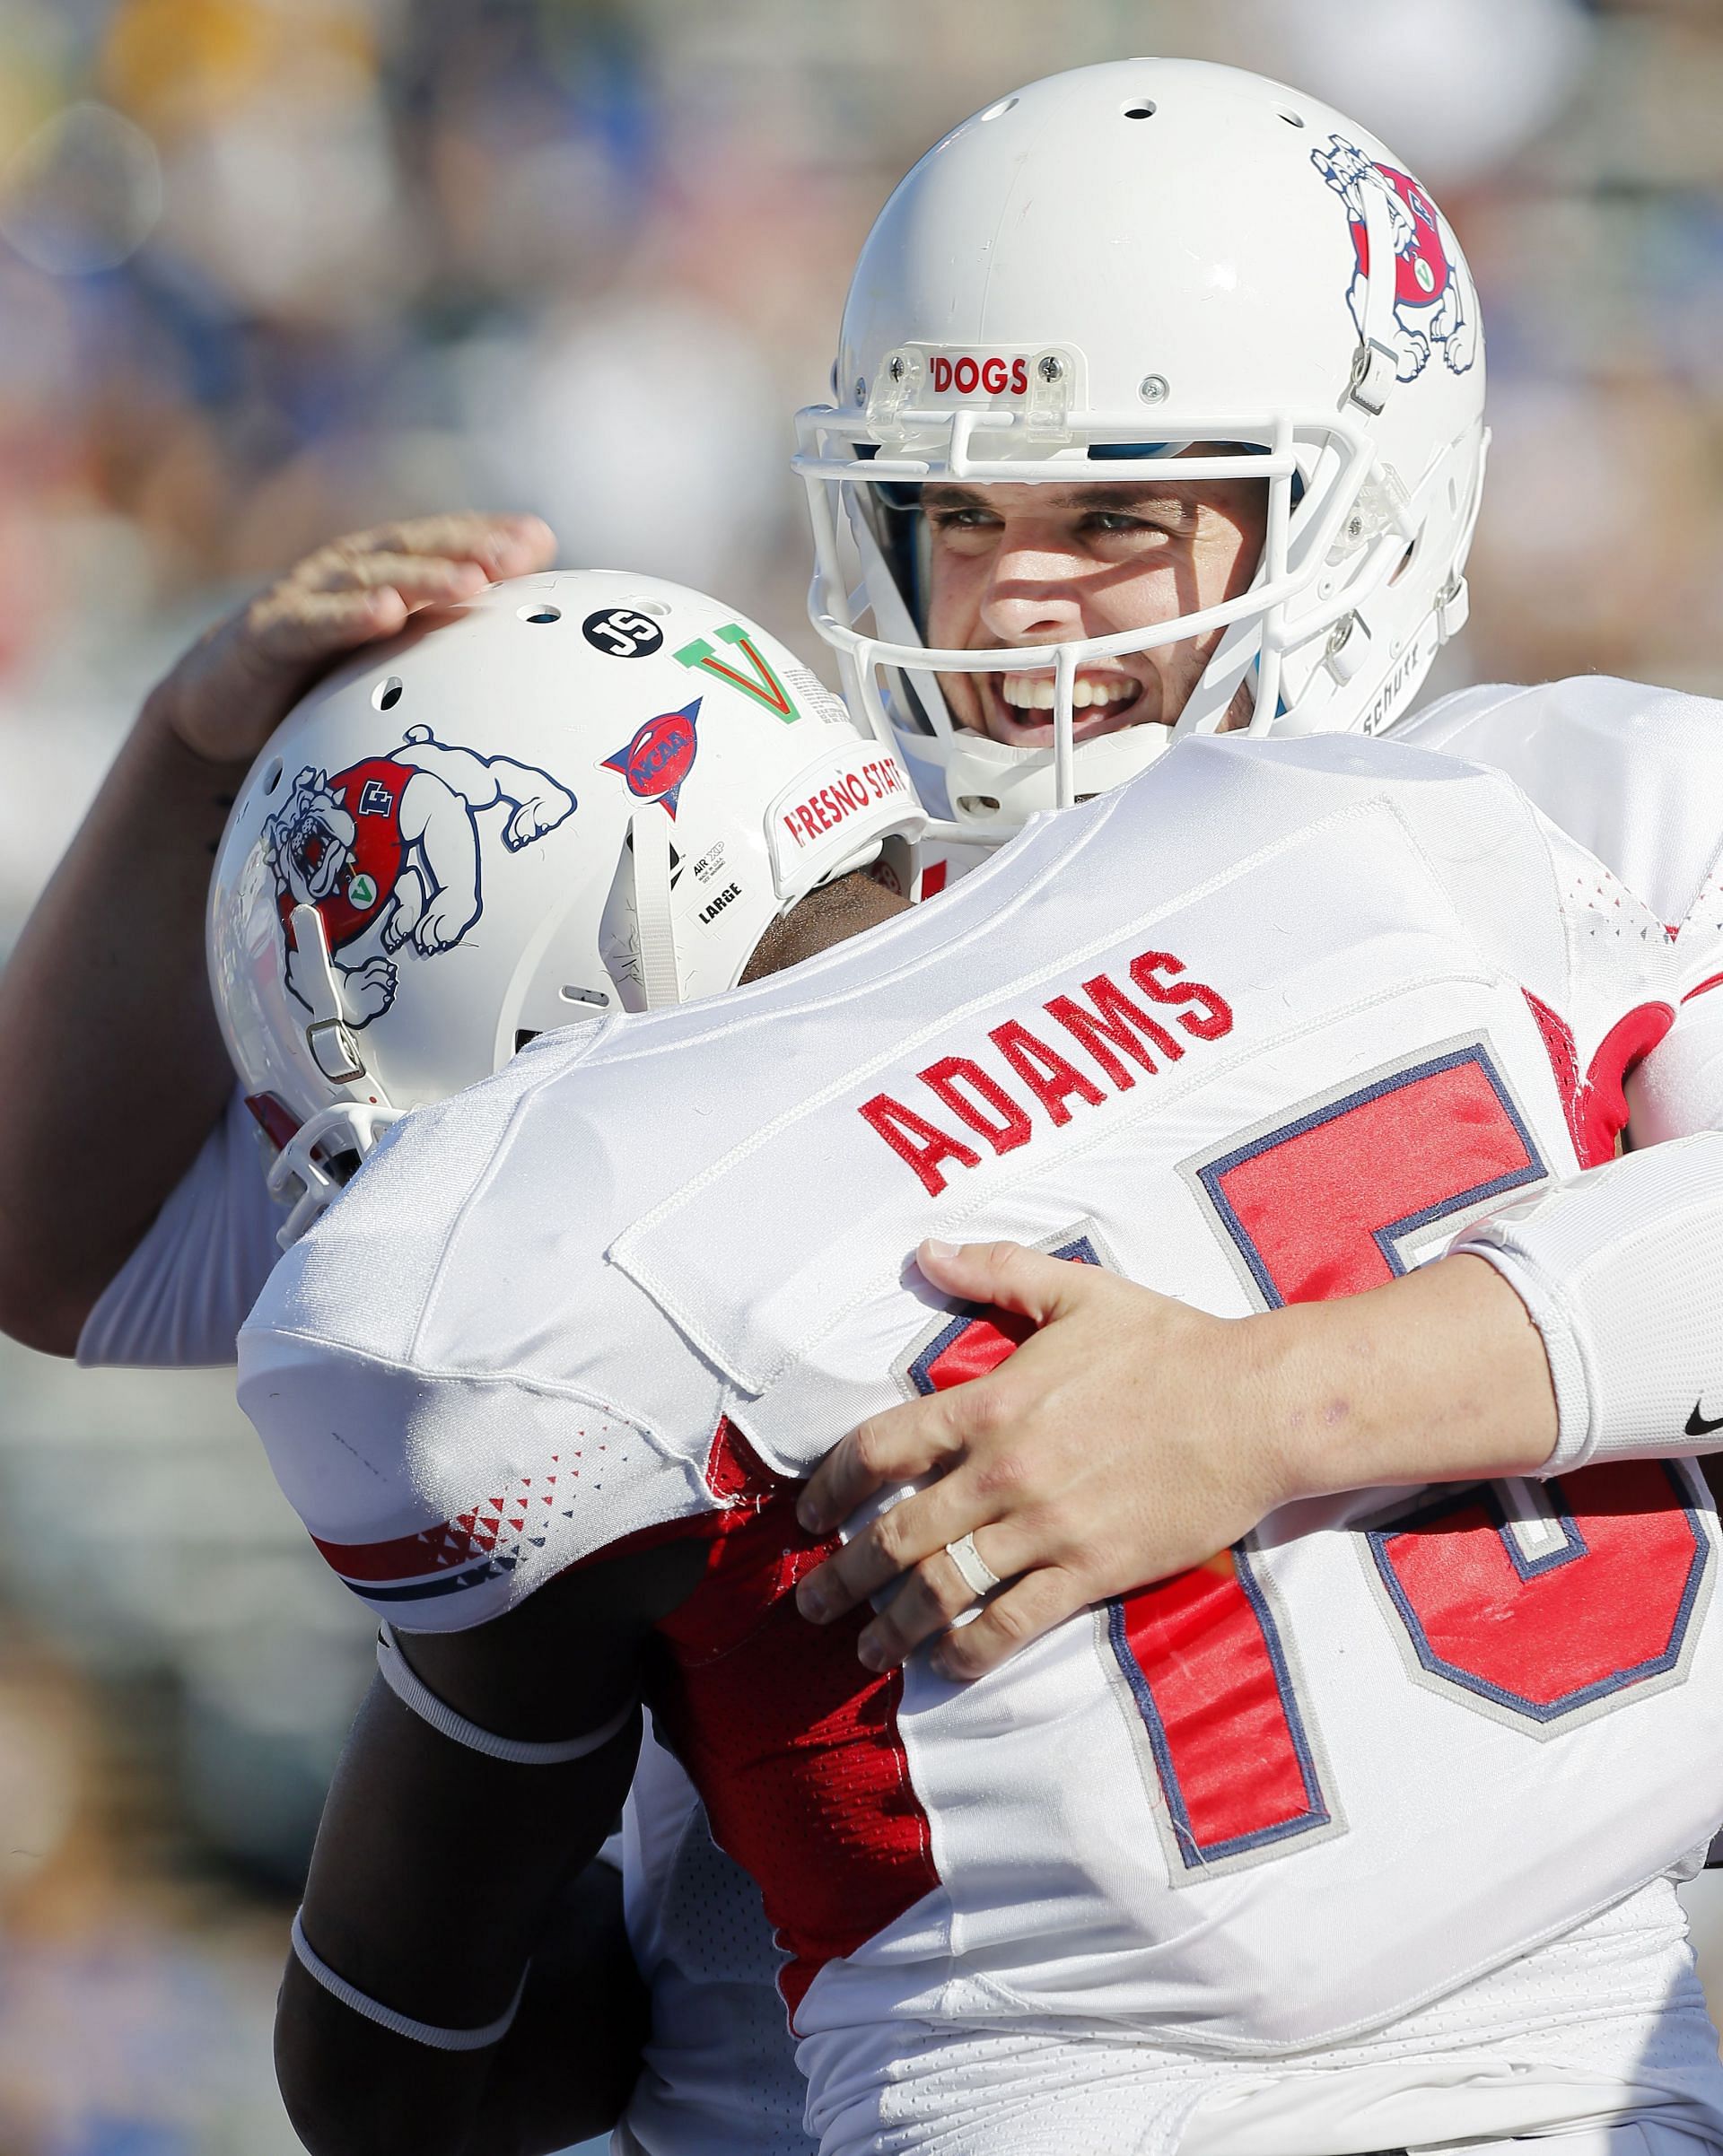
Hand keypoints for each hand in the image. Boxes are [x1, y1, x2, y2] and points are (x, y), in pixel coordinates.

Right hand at [145, 512, 555, 767]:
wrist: (224, 708)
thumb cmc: (319, 677)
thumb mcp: (389, 656)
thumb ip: (444, 633)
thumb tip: (522, 628)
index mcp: (381, 570)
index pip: (442, 542)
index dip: (488, 535)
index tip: (541, 541)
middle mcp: (344, 571)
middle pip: (413, 550)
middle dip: (467, 548)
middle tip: (516, 556)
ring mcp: (304, 597)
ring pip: (369, 578)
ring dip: (422, 578)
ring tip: (470, 582)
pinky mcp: (265, 633)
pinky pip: (311, 622)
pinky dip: (348, 615)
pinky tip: (387, 612)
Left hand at [794, 1238, 1298, 1681]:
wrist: (1256, 1405)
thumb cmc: (1169, 1344)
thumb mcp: (1076, 1290)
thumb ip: (995, 1271)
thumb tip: (924, 1250)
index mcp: (992, 1401)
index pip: (881, 1447)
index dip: (831, 1485)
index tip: (808, 1515)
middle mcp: (1005, 1470)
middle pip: (897, 1534)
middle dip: (844, 1576)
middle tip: (811, 1602)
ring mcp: (1047, 1527)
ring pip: (944, 1587)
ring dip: (892, 1626)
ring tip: (865, 1650)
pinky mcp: (1092, 1571)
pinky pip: (1012, 1623)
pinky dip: (968, 1651)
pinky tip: (944, 1664)